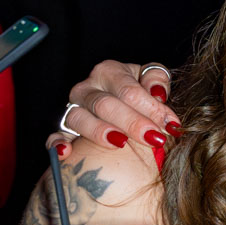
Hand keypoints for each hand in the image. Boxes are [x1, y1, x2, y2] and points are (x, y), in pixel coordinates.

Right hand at [49, 61, 180, 159]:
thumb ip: (157, 81)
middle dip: (132, 123)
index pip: (129, 91)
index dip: (151, 108)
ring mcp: (73, 107)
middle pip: (106, 105)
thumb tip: (158, 93)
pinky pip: (55, 135)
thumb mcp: (150, 80)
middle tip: (154, 138)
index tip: (170, 125)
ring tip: (121, 143)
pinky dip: (57, 143)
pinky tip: (67, 152)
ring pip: (80, 118)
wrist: (120, 101)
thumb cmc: (138, 91)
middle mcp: (87, 88)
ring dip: (100, 132)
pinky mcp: (63, 128)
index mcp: (109, 72)